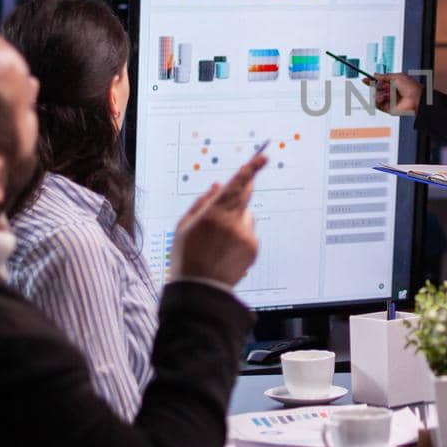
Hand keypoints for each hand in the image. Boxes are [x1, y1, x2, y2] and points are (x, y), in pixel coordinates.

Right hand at [169, 150, 265, 287]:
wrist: (200, 289)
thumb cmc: (186, 255)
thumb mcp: (184, 226)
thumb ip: (202, 202)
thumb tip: (218, 185)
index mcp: (213, 214)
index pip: (236, 184)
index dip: (251, 168)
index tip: (263, 157)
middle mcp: (232, 222)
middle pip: (245, 195)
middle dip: (244, 187)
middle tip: (241, 185)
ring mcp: (245, 235)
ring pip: (246, 216)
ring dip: (237, 219)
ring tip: (219, 239)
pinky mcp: (253, 247)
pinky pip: (249, 232)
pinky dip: (241, 236)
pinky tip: (226, 250)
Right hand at [366, 72, 422, 114]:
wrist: (415, 98)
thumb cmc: (411, 87)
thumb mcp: (397, 76)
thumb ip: (384, 76)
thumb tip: (375, 74)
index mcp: (392, 83)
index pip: (379, 82)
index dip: (371, 81)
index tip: (364, 79)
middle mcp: (390, 92)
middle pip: (376, 89)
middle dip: (377, 86)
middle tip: (382, 85)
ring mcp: (389, 100)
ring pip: (375, 96)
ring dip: (379, 93)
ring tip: (387, 93)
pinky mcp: (388, 108)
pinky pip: (377, 104)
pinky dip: (378, 100)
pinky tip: (384, 98)